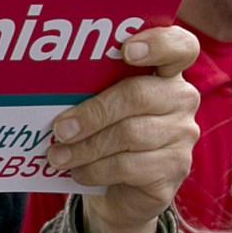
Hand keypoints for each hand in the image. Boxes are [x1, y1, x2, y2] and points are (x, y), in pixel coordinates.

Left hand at [47, 25, 200, 232]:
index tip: (127, 50)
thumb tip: (49, 88)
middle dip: (93, 113)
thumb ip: (91, 88)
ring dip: (86, 148)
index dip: (158, 44)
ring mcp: (182, 135)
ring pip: (130, 135)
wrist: (123, 188)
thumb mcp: (100, 103)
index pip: (180, 46)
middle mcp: (182, 99)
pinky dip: (96, 170)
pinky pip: (129, 167)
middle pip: (138, 95)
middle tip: (60, 129)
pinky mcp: (174, 169)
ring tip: (58, 156)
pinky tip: (78, 173)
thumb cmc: (107, 132)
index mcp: (166, 72)